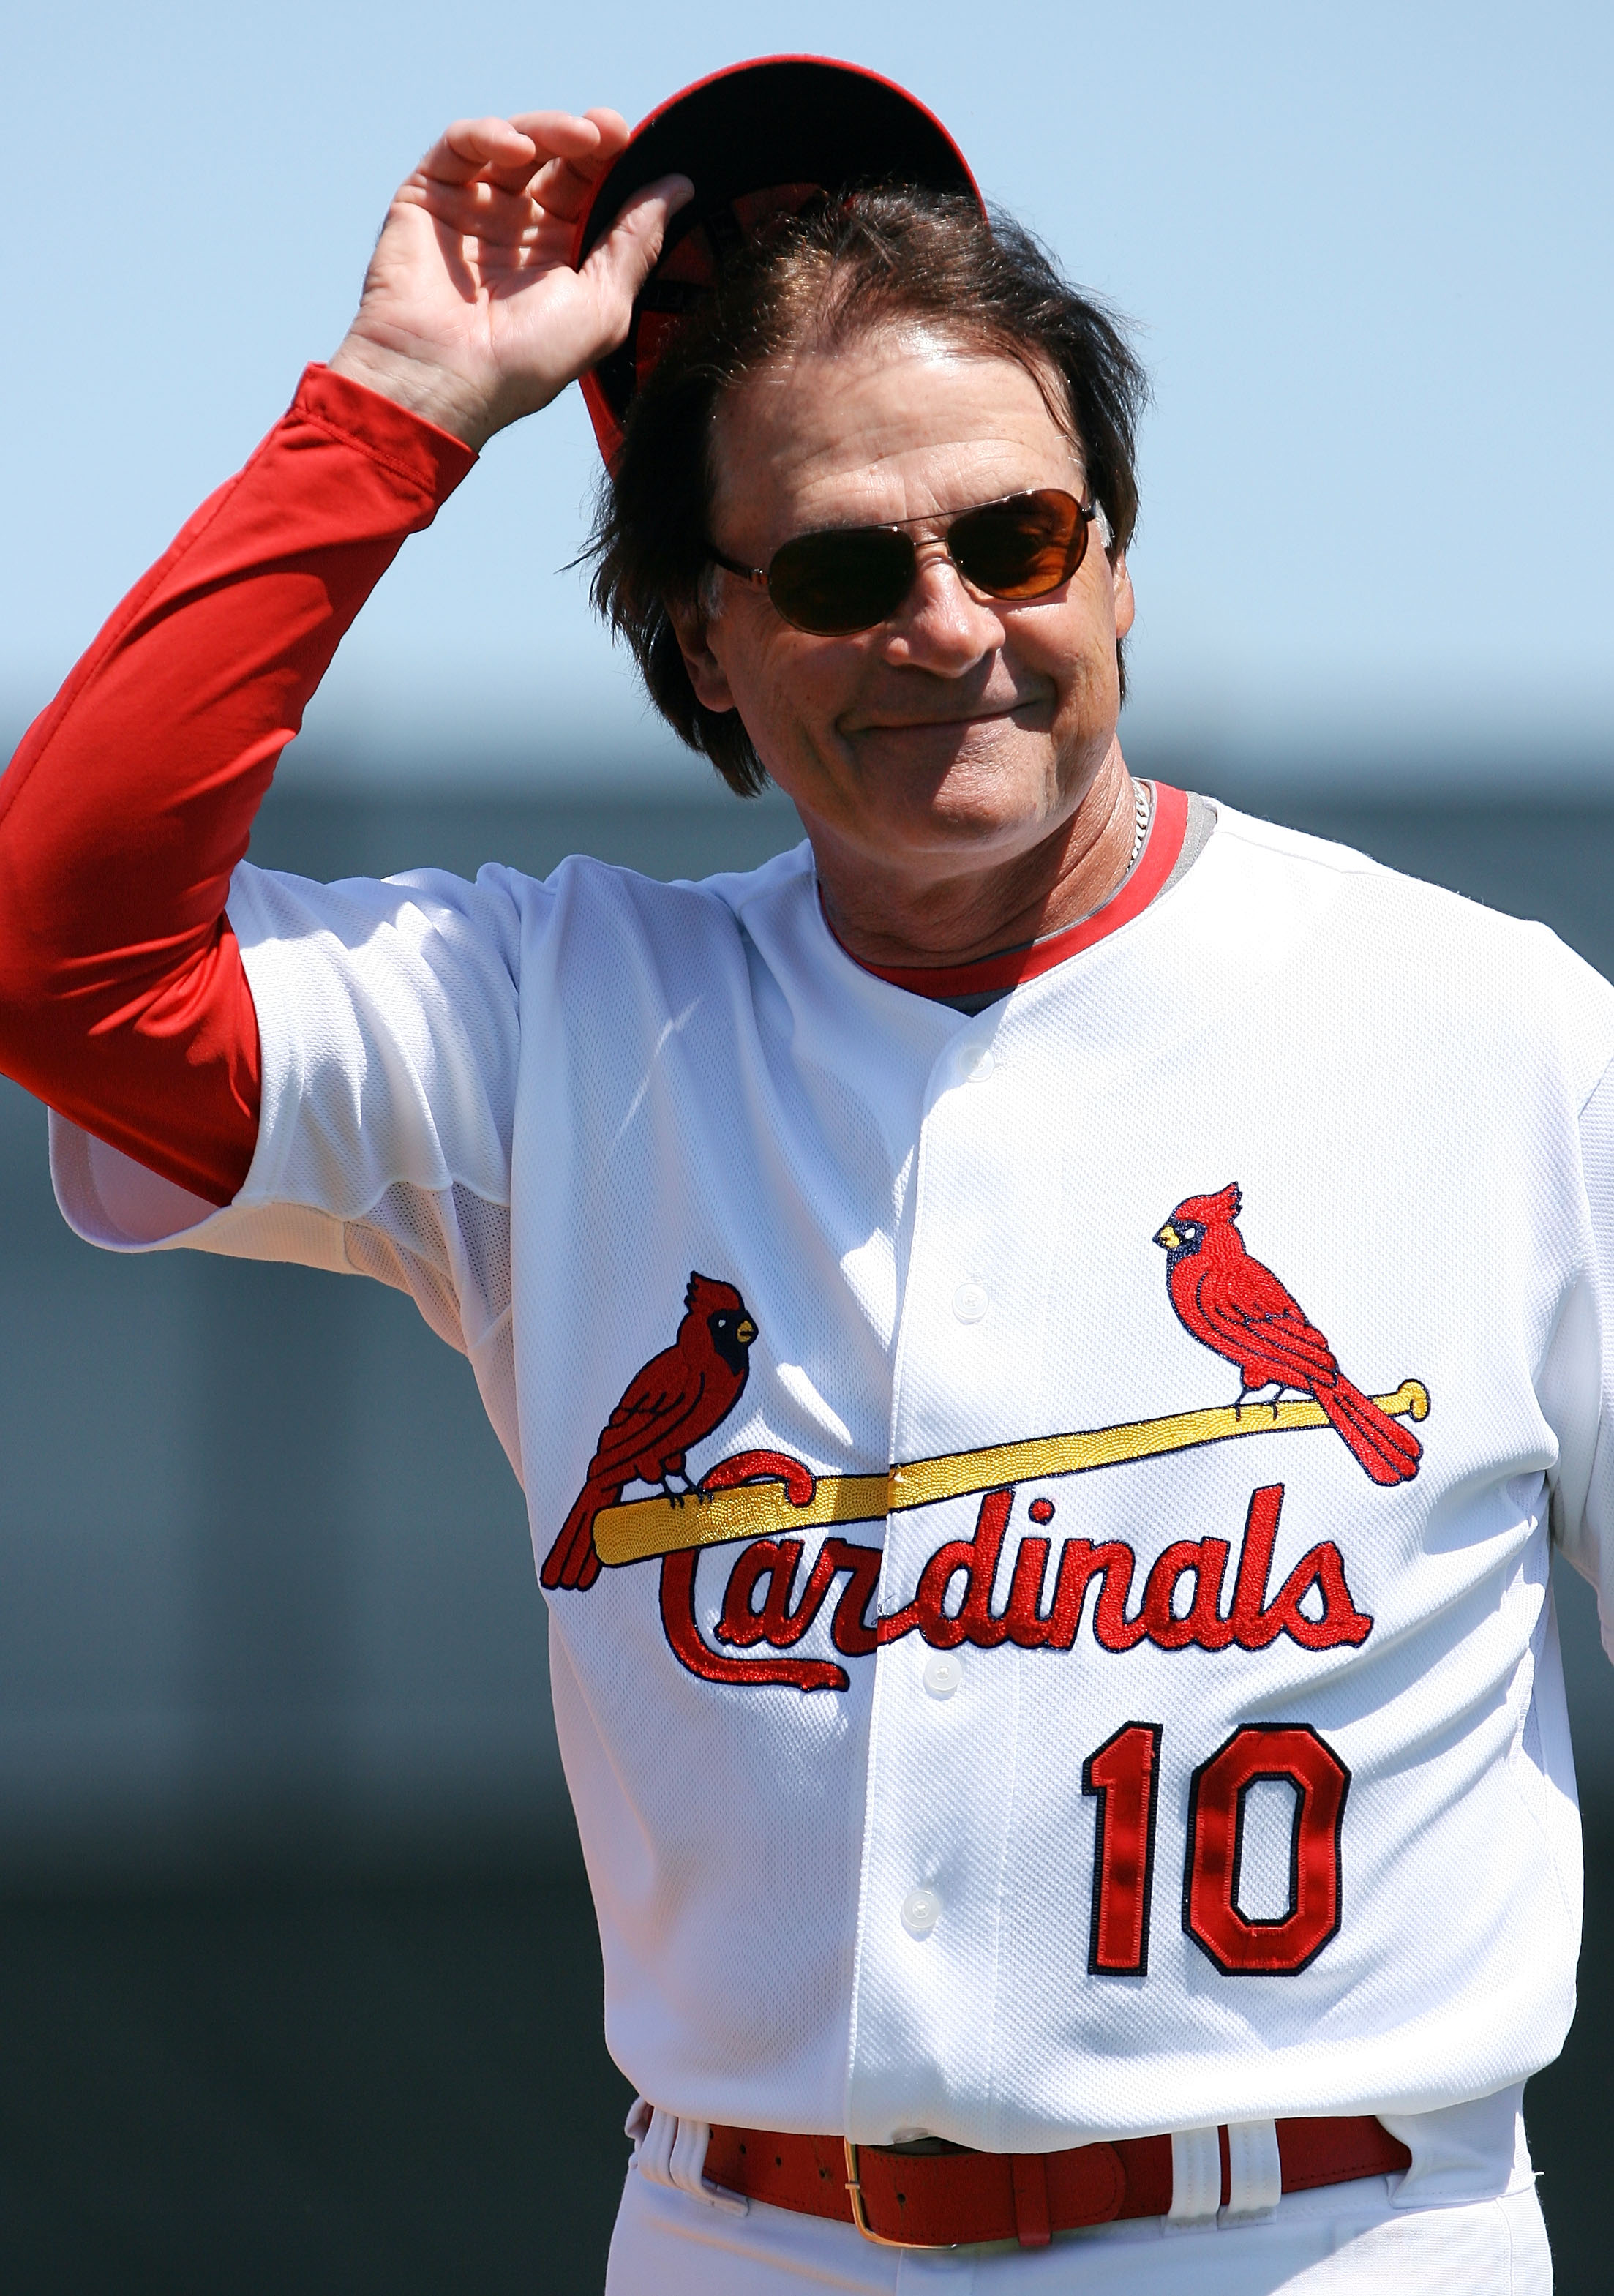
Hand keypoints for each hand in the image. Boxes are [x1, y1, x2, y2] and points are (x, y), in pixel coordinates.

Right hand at [329, 111, 690, 450]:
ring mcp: (473, 210)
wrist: (443, 379)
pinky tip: (518, 147)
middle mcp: (517, 230)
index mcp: (560, 257)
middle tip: (610, 131)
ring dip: (549, 130)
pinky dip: (489, 134)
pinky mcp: (429, 195)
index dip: (613, 161)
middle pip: (558, 161)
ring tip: (578, 137)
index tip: (632, 143)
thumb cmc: (526, 360)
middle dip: (588, 140)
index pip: (591, 189)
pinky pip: (461, 146)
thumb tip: (679, 188)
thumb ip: (637, 241)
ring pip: (514, 143)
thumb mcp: (603, 304)